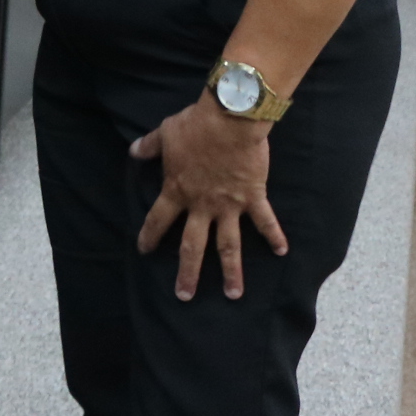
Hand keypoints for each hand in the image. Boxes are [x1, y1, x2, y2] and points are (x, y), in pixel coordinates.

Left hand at [133, 93, 287, 301]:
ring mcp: (228, 205)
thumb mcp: (165, 133)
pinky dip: (274, 236)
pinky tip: (282, 252)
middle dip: (188, 272)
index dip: (149, 235)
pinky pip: (265, 221)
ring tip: (233, 295)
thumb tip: (133, 151)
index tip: (144, 250)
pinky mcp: (252, 197)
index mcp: (177, 190)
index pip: (158, 219)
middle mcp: (202, 205)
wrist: (229, 119)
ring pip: (228, 246)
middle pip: (192, 246)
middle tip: (185, 296)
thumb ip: (149, 146)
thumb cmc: (195, 125)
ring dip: (231, 271)